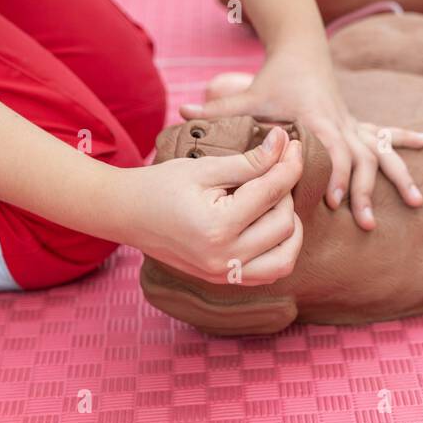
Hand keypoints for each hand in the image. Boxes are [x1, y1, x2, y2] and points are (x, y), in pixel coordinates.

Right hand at [109, 126, 304, 284]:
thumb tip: (285, 142)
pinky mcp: (224, 280)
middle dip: (286, 192)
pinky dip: (279, 249)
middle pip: (284, 224)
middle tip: (275, 169)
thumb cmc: (162, 185)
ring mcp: (223, 275)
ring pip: (285, 257)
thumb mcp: (206, 168)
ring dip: (290, 227)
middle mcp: (223, 259)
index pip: (272, 192)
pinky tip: (270, 223)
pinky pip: (269, 272)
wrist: (126, 214)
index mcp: (217, 227)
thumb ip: (251, 160)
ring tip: (275, 200)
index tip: (295, 144)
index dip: (289, 163)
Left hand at [180, 47, 422, 229]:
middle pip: (360, 157)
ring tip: (415, 201)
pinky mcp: (357, 121)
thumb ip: (218, 109)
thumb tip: (181, 111)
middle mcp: (339, 121)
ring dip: (398, 175)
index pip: (330, 149)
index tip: (334, 202)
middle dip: (366, 190)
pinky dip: (407, 139)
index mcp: (315, 117)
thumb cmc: (273, 78)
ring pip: (380, 150)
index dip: (335, 175)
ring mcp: (352, 121)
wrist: (301, 49)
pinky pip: (386, 133)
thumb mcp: (246, 95)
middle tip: (366, 222)